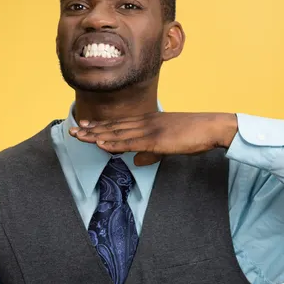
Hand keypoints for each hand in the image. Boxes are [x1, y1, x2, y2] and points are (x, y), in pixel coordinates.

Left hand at [68, 112, 237, 165]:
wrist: (211, 127)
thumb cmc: (194, 135)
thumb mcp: (169, 144)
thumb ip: (150, 152)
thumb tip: (135, 161)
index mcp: (148, 121)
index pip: (119, 124)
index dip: (100, 125)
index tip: (83, 125)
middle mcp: (145, 122)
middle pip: (113, 127)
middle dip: (91, 129)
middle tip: (72, 130)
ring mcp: (149, 130)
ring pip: (117, 134)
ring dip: (97, 135)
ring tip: (79, 136)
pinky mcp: (156, 140)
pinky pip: (131, 142)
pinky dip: (114, 143)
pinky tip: (101, 144)